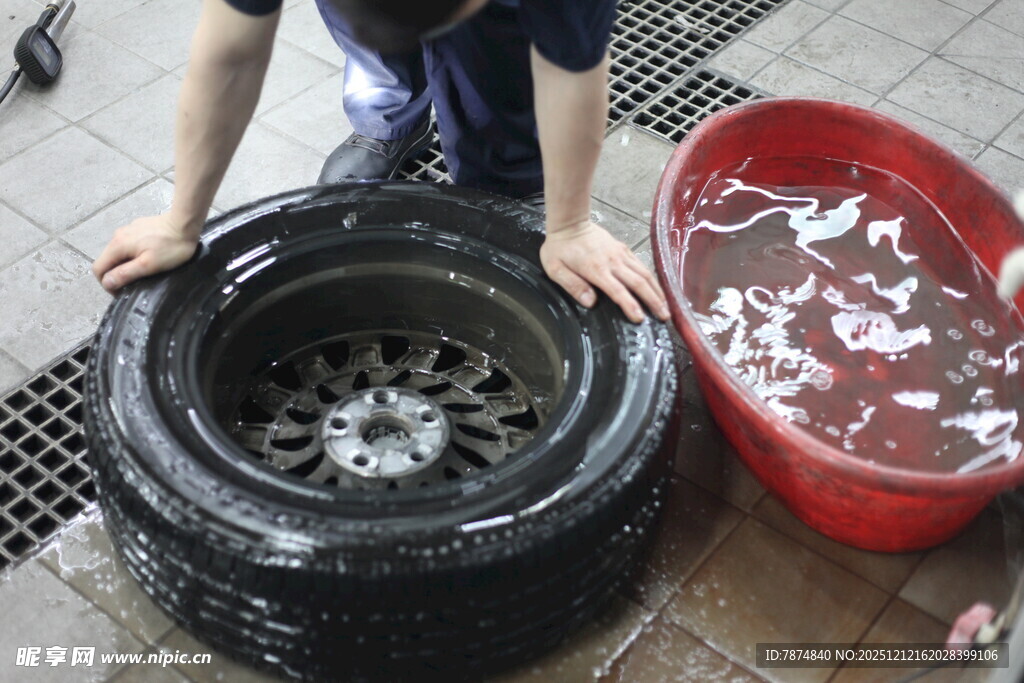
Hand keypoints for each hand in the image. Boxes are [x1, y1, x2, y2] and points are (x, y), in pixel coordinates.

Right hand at [93, 214, 199, 292]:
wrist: (185, 223)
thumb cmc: (170, 247)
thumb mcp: (148, 265)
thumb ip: (125, 273)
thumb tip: (107, 282)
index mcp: (117, 245)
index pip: (98, 268)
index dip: (106, 283)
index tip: (120, 292)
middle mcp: (118, 235)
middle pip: (107, 260)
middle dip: (114, 275)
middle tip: (132, 285)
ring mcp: (128, 230)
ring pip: (118, 252)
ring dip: (124, 265)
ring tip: (142, 272)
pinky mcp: (138, 227)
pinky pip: (128, 244)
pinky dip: (132, 255)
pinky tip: (148, 258)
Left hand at [540, 221, 669, 322]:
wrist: (570, 223)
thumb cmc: (560, 248)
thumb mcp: (556, 269)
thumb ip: (573, 286)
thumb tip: (591, 302)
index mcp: (596, 269)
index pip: (617, 290)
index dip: (630, 305)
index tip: (640, 318)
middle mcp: (613, 261)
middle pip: (638, 283)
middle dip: (653, 301)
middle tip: (664, 316)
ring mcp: (620, 254)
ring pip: (644, 273)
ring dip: (657, 290)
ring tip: (667, 306)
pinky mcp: (623, 249)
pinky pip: (641, 265)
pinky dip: (652, 278)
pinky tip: (657, 288)